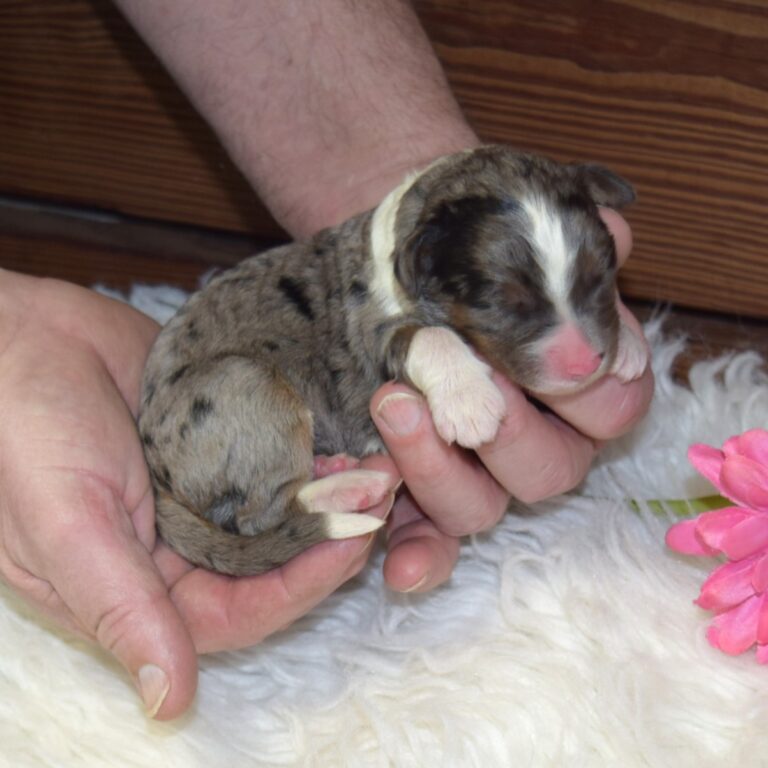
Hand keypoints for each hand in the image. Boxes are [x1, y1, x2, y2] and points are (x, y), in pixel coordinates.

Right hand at [0, 271, 397, 719]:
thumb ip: (121, 606)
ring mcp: (203, 495)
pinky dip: (308, 457)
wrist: (21, 338)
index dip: (298, 587)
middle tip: (379, 496)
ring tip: (375, 465)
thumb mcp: (68, 524)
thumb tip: (168, 701)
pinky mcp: (218, 446)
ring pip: (280, 514)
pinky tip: (342, 439)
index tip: (351, 544)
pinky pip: (273, 463)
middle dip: (329, 537)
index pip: (237, 612)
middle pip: (272, 565)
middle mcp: (179, 547)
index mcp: (142, 586)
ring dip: (328, 497)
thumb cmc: (22, 432)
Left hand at [370, 210, 654, 591]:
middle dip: (503, 426)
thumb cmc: (466, 246)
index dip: (586, 387)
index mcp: (582, 388)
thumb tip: (608, 236)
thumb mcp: (517, 228)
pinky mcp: (421, 491)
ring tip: (392, 404)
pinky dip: (418, 557)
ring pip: (480, 507)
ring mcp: (479, 473)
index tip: (548, 350)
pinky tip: (395, 565)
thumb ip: (565, 242)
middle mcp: (539, 441)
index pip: (612, 408)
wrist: (397, 257)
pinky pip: (430, 543)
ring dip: (439, 469)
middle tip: (457, 377)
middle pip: (547, 469)